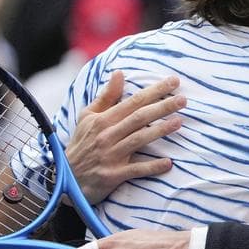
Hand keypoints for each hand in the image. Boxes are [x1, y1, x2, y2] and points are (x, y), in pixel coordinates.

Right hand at [66, 72, 184, 202]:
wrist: (66, 176)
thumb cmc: (81, 143)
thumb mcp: (88, 117)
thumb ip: (106, 96)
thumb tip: (119, 73)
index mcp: (103, 119)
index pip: (133, 101)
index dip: (154, 91)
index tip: (173, 82)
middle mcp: (107, 135)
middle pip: (139, 118)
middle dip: (162, 107)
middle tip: (183, 99)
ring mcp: (110, 156)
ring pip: (138, 139)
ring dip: (159, 131)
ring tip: (179, 122)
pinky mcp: (113, 175)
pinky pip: (136, 170)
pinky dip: (152, 167)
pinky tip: (168, 163)